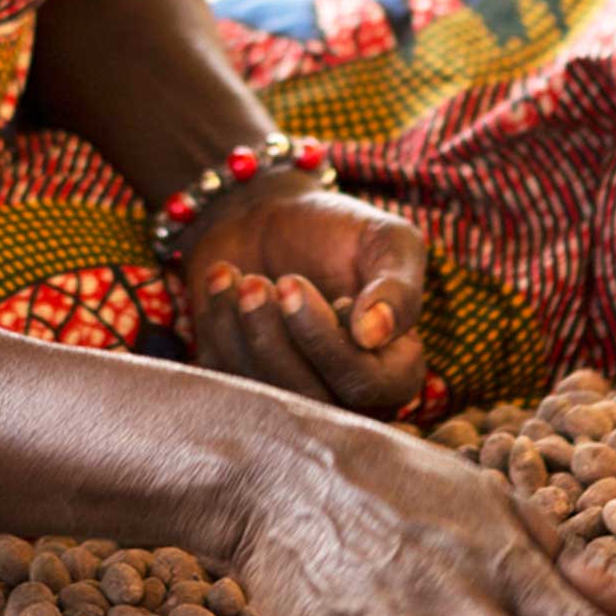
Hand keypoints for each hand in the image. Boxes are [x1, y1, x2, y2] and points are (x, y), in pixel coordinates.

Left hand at [184, 176, 426, 413]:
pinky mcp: (243, 383)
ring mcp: (294, 393)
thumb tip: (374, 334)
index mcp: (395, 367)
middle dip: (274, 338)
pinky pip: (225, 382)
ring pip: (264, 395)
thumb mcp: (386, 241)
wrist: (271, 215)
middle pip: (310, 400)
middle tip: (258, 282)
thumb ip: (398, 287)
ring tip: (239, 276)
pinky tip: (222, 281)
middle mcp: (347, 393)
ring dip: (243, 329)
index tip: (294, 284)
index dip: (326, 341)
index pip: (366, 386)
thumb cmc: (339, 230)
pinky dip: (217, 328)